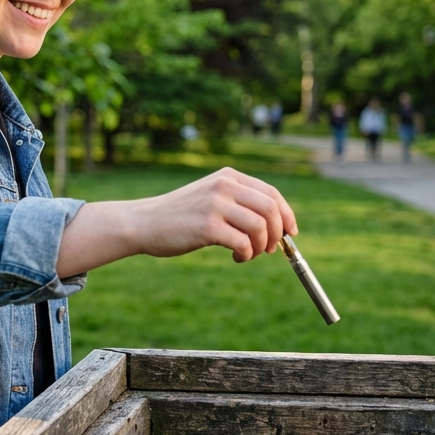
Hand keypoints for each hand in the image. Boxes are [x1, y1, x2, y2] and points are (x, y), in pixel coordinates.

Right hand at [133, 167, 297, 262]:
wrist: (144, 222)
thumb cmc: (180, 215)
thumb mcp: (211, 198)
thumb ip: (239, 204)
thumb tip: (277, 227)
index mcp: (228, 177)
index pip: (271, 193)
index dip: (287, 215)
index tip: (290, 233)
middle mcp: (224, 186)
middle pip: (270, 209)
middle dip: (277, 234)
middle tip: (269, 249)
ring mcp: (215, 205)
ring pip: (260, 227)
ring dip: (262, 247)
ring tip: (249, 254)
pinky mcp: (207, 226)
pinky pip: (243, 243)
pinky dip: (247, 254)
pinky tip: (236, 257)